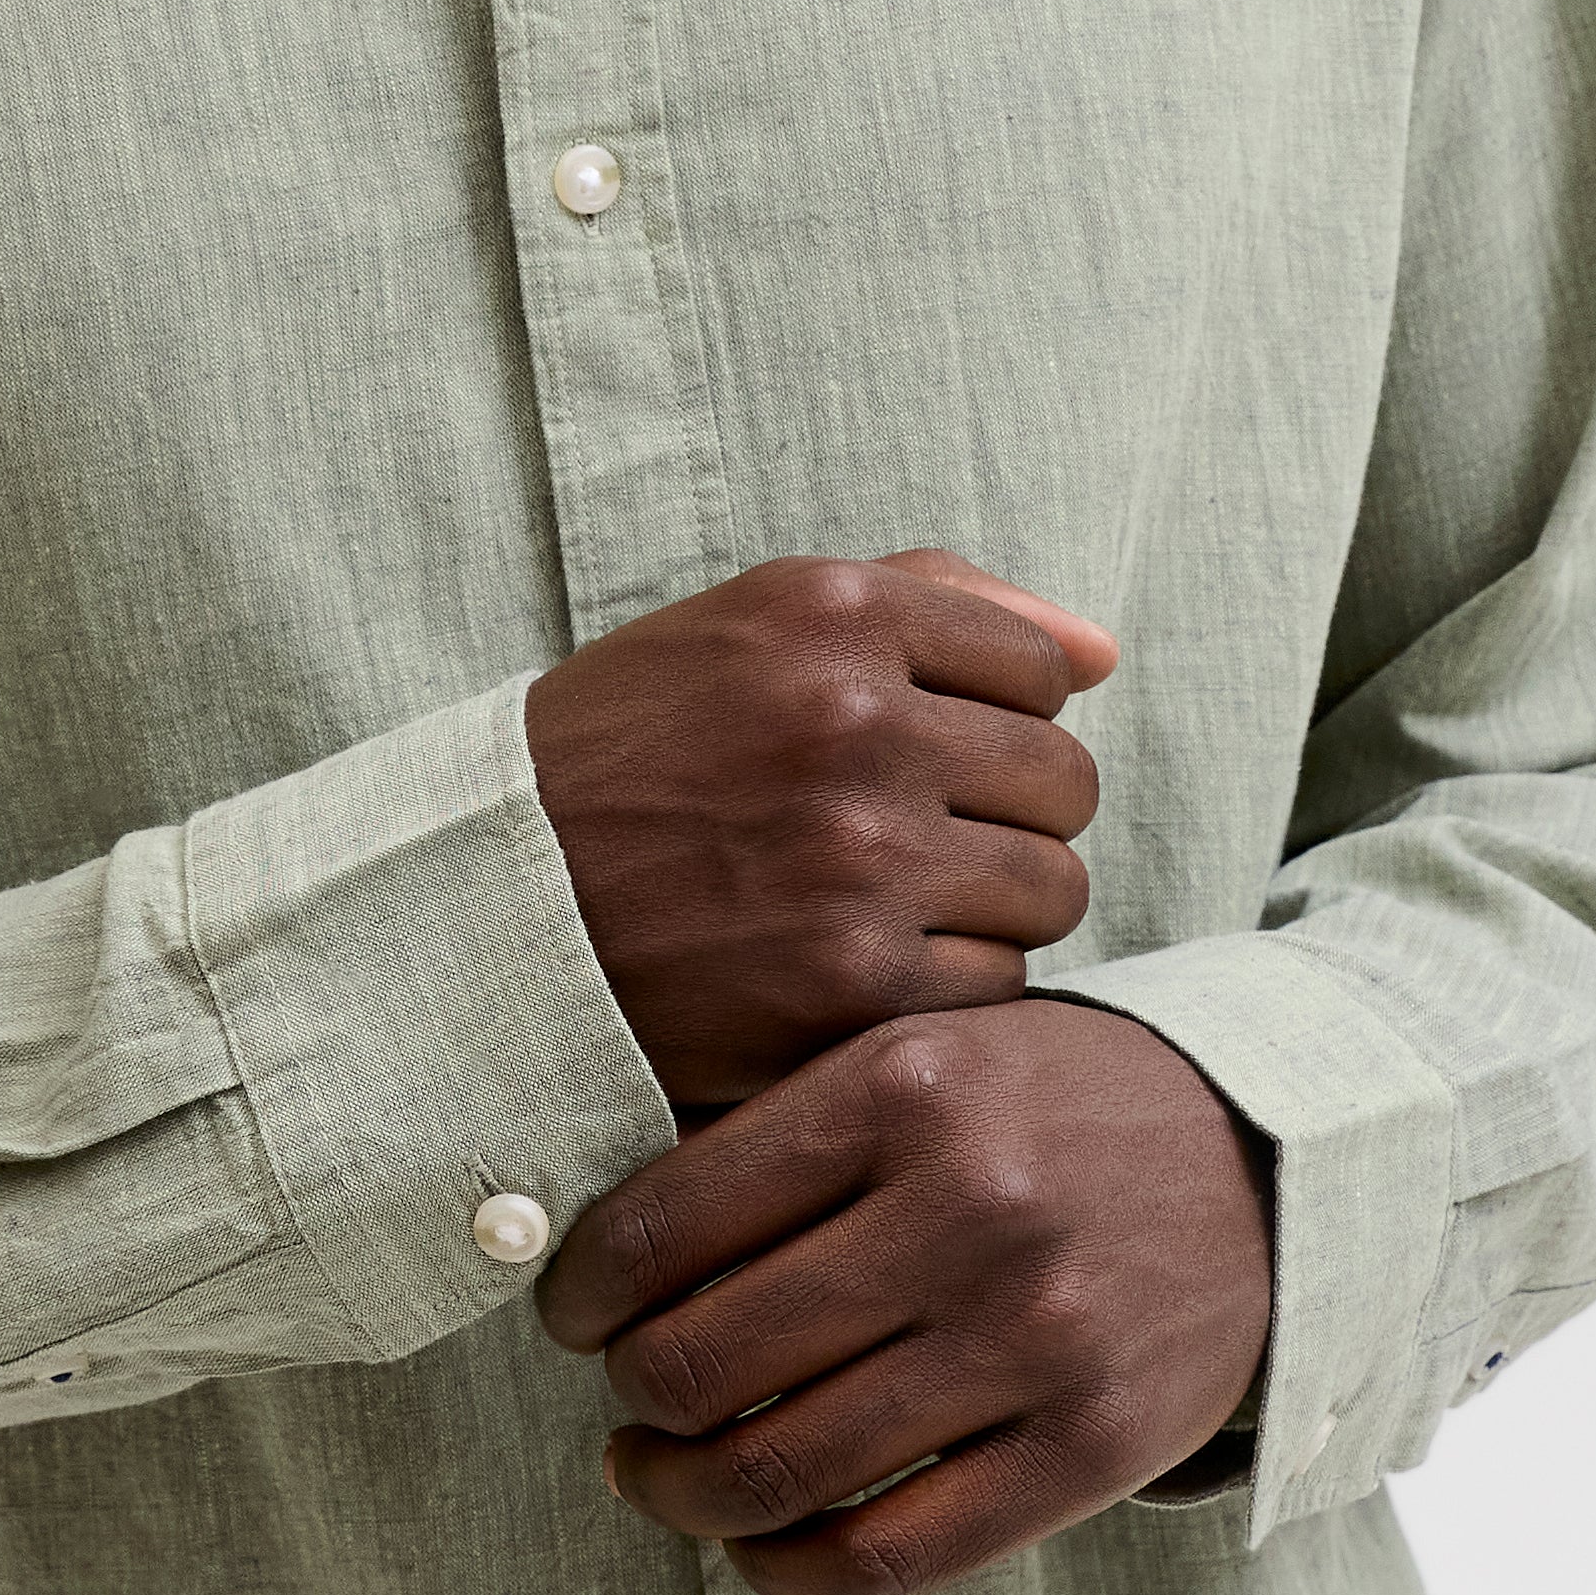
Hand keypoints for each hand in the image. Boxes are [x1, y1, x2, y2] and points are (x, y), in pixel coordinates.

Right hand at [524, 551, 1116, 1112]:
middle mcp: (852, 721)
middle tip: (916, 847)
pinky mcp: (849, 984)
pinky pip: (996, 986)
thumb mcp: (754, 630)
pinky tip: (858, 973)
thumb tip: (1106, 651)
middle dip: (1009, 821)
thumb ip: (935, 604)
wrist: (489, 910)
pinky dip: (944, 991)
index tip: (920, 760)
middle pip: (1064, 784)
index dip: (995, 723)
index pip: (1040, 670)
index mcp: (831, 611)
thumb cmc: (633, 759)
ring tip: (891, 910)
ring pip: (1050, 891)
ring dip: (992, 910)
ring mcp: (857, 858)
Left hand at [537, 1001, 1273, 1594]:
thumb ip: (777, 1133)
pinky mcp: (1094, 1445)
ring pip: (779, 1472)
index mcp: (903, 1085)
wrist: (1272, 1160)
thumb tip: (594, 1264)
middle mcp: (969, 1207)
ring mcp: (1038, 1335)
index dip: (580, 1295)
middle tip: (627, 1401)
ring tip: (665, 1476)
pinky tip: (758, 1548)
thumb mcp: (923, 1058)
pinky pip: (887, 1558)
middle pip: (704, 1361)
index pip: (663, 1225)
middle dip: (631, 1400)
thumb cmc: (1048, 1113)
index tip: (572, 1318)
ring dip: (683, 1495)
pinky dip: (785, 1573)